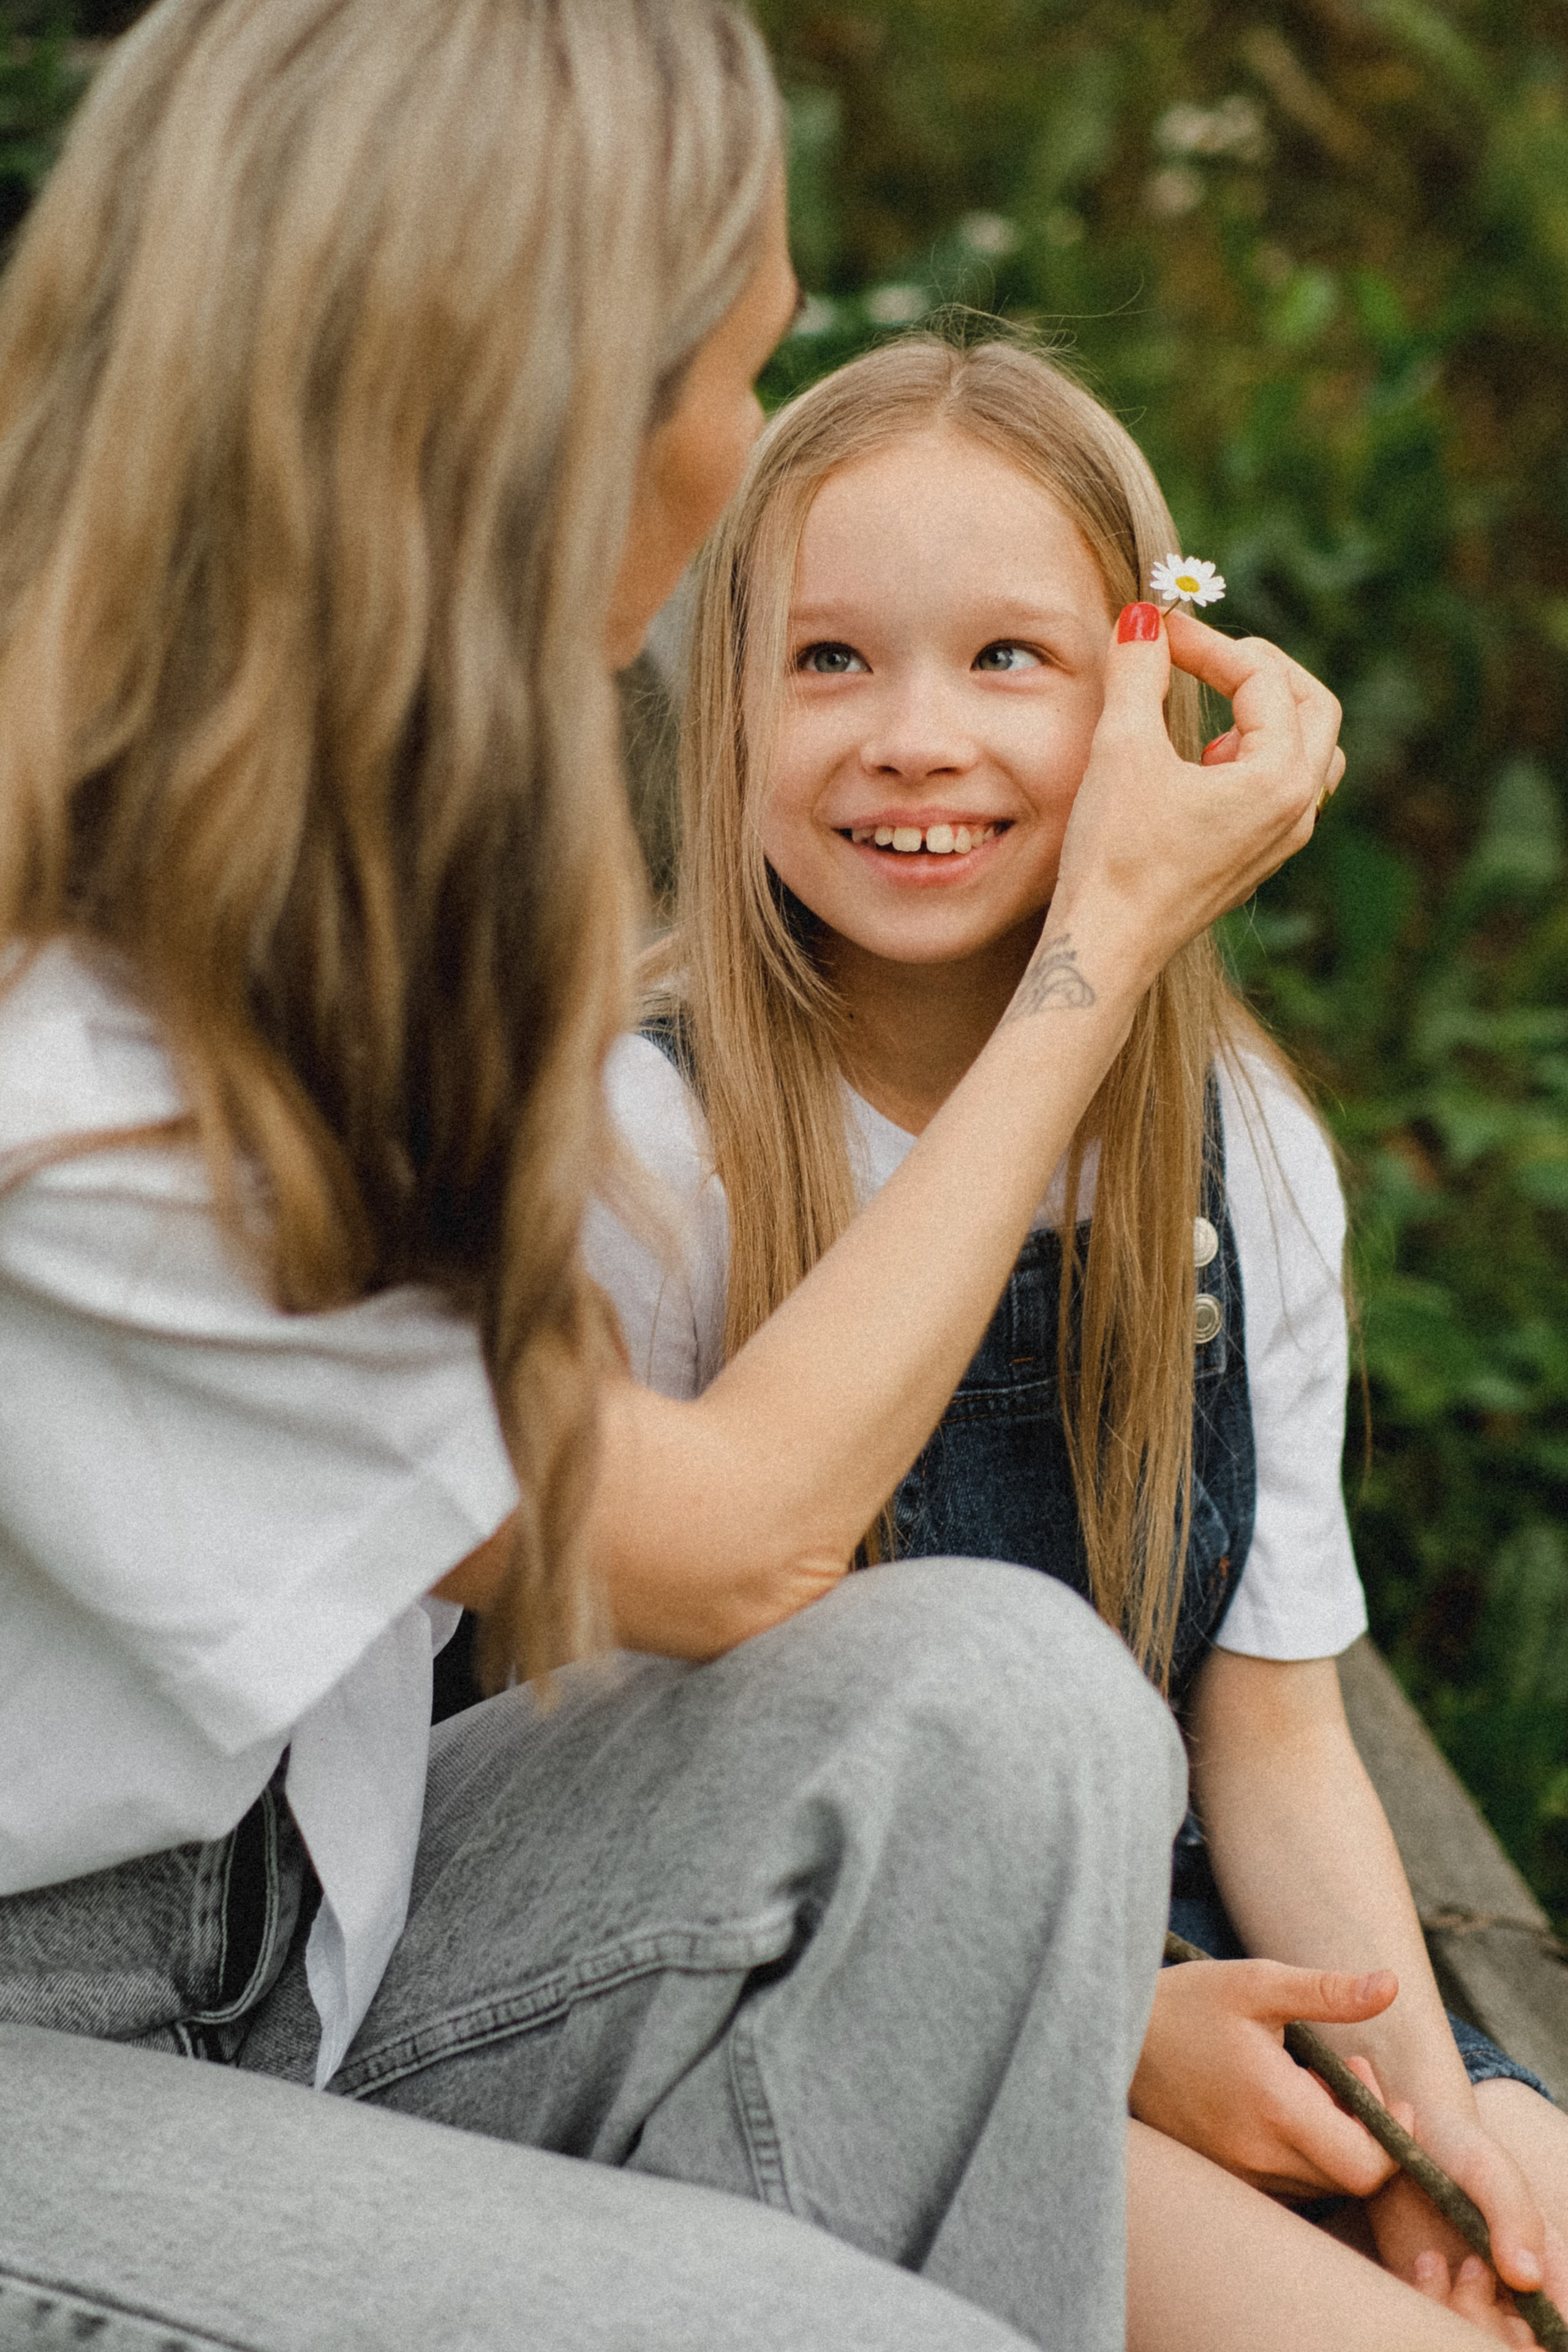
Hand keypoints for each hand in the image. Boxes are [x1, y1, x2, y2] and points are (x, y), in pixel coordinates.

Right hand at [1050, 605, 1343, 986]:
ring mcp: (1282, 838)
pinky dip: (1252, 755)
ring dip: (1265, 713)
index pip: (1262, 677)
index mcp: (1280, 777)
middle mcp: (1297, 809)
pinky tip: (1200, 764)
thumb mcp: (1122, 748)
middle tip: (1204, 653)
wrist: (1106, 946)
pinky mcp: (1255, 858)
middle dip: (1258, 668)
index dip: (1208, 642)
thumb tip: (1144, 617)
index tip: (1157, 630)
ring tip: (1212, 710)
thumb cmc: (1117, 855)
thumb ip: (1138, 671)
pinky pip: (1280, 788)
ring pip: (1306, 750)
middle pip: (1312, 706)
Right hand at [1130, 1956, 1402, 2198]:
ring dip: (1330, 2140)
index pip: (1367, 2167)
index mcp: (1275, 2109)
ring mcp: (1238, 2174)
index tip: (1362, 2075)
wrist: (1114, 2035)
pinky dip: (1300, 2153)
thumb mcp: (1257, 1984)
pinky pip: (1287, 2184)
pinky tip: (1276, 2105)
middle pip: (1350, 2179)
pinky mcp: (1223, 2177)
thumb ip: (1327, 1992)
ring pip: (1319, 2184)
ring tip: (1300, 2082)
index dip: (1388, 2132)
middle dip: (1362, 2128)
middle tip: (1334, 2071)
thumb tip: (1391, 1986)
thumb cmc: (1189, 2003)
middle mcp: (1258, 2156)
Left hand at [1367, 2100, 1567, 2327]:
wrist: (1404, 2136)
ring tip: (1440, 2261)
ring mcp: (1474, 2300)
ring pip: (1469, 2339)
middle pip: (1513, 2345)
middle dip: (1491, 2327)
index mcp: (1548, 2272)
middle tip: (1471, 2271)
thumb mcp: (1491, 2171)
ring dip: (1457, 2313)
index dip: (1539, 2343)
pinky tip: (1425, 2263)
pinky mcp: (1433, 2297)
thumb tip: (1528, 2278)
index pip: (1558, 2330)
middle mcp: (1514, 2297)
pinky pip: (1434, 2324)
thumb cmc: (1461, 2148)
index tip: (1519, 2331)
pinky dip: (1429, 2304)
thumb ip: (1513, 2218)